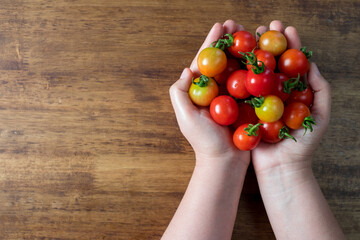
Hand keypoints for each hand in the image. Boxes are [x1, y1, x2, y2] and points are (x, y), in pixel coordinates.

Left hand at [169, 20, 248, 165]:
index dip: (212, 42)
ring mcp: (232, 96)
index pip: (205, 61)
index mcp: (201, 90)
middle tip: (237, 23)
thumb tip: (187, 69)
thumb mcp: (185, 118)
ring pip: (238, 68)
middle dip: (229, 41)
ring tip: (250, 32)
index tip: (220, 26)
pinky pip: (252, 83)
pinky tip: (263, 55)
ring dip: (244, 49)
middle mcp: (216, 90)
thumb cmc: (204, 142)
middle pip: (223, 60)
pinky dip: (256, 68)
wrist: (225, 162)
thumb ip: (180, 93)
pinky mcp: (247, 103)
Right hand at [251, 20, 330, 173]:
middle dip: (268, 42)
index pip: (292, 62)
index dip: (290, 43)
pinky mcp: (244, 110)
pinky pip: (240, 90)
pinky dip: (236, 74)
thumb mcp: (321, 116)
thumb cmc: (303, 145)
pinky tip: (232, 60)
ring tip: (246, 36)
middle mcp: (275, 92)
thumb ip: (320, 90)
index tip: (286, 28)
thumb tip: (311, 64)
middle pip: (271, 62)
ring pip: (254, 72)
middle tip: (263, 26)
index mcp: (293, 91)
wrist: (280, 168)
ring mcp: (258, 100)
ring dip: (251, 53)